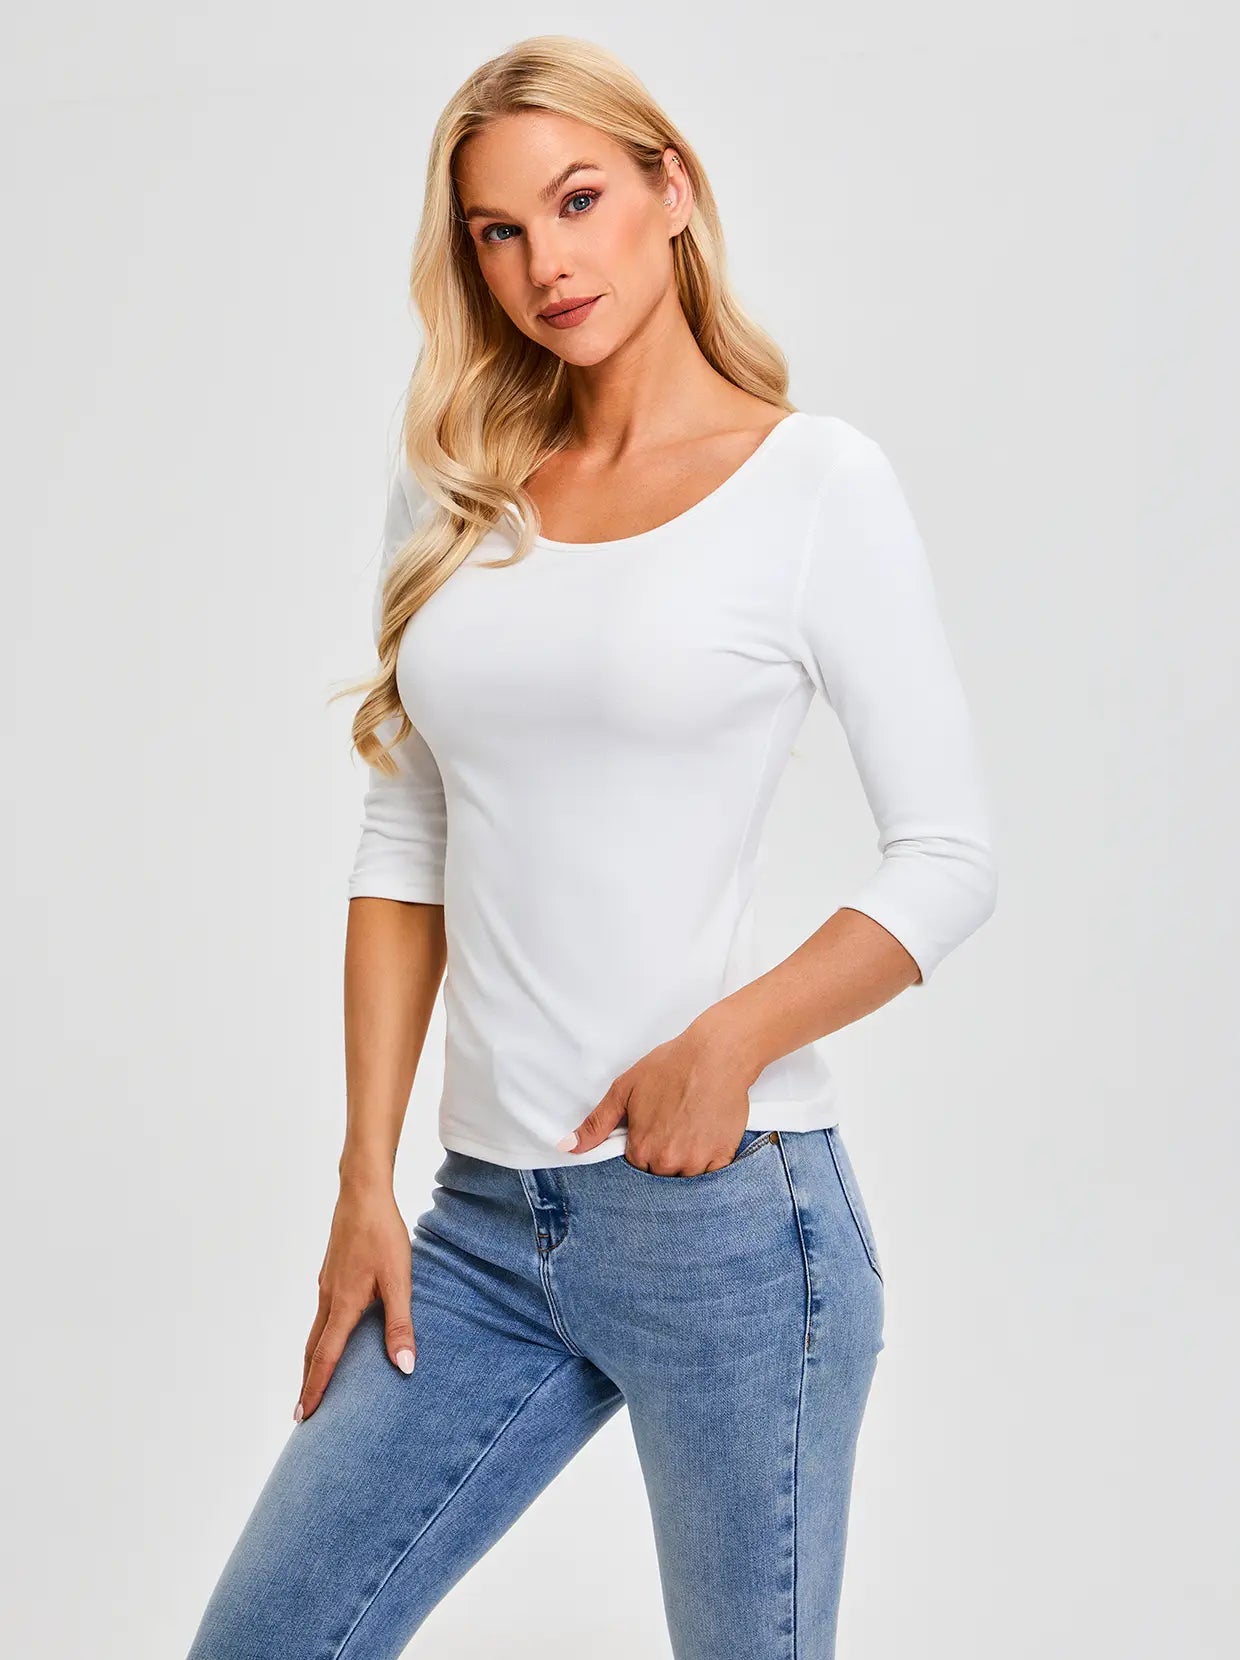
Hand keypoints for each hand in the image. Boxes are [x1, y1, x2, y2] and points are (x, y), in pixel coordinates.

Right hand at [295, 1179, 416, 1421]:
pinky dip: (321, 1334)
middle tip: (301, 1413)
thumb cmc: (383, 1235)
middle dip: (307, 1382)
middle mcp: (329, 1298)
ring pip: (315, 1330)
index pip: (325, 1357)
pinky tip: (333, 1332)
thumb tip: (404, 1367)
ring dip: (312, 1359)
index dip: (316, 1389)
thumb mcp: (399, 1280)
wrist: (362, 1193)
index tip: (304, 1417)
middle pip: (312, 1349)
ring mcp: (327, 1284)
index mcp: (344, 1305)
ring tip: (314, 1380)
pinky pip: (322, 1312)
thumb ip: (400, 1324)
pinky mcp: (331, 1272)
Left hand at [558, 1016, 756, 1175]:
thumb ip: (597, 1124)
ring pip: (685, 1178)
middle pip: (660, 1176)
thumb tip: (567, 1147)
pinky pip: (711, 1177)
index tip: (652, 1131)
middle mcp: (668, 1162)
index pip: (634, 1168)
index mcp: (641, 1149)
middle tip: (672, 1126)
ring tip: (690, 1130)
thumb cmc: (671, 1066)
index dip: (642, 1149)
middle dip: (663, 1157)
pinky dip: (708, 1164)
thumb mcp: (624, 1090)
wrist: (716, 1055)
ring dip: (686, 1162)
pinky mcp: (722, 1158)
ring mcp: (697, 1162)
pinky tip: (706, 1138)